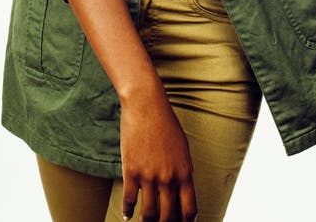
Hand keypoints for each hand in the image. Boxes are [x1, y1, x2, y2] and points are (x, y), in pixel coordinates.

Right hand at [120, 80, 196, 221]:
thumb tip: (182, 188)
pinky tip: (126, 215)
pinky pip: (129, 199)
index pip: (189, 209)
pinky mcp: (131, 171)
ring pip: (148, 214)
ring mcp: (149, 176)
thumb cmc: (166, 122)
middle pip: (168, 216)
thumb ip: (183, 169)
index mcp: (184, 172)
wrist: (145, 104)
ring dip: (146, 221)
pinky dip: (127, 211)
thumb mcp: (183, 147)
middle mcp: (168, 178)